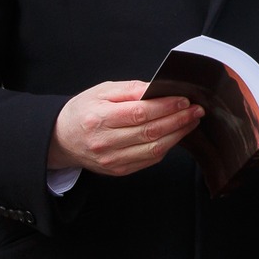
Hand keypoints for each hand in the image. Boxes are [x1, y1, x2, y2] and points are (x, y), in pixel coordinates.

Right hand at [50, 80, 201, 177]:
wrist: (62, 139)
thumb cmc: (83, 111)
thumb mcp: (101, 91)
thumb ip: (130, 90)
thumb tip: (157, 88)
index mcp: (100, 118)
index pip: (139, 113)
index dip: (165, 107)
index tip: (184, 100)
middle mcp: (106, 142)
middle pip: (150, 132)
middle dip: (178, 120)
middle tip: (196, 110)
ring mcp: (113, 159)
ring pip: (154, 149)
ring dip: (177, 135)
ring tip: (191, 121)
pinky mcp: (119, 170)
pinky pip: (149, 159)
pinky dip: (167, 147)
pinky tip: (175, 135)